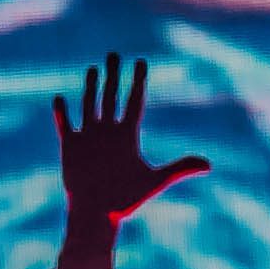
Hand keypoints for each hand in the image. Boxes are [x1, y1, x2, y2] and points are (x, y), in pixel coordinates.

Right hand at [57, 54, 205, 241]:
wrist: (97, 214)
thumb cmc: (126, 200)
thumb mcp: (155, 180)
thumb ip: (180, 168)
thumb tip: (210, 165)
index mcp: (127, 136)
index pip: (134, 101)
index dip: (138, 81)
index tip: (141, 62)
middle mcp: (108, 132)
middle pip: (111, 96)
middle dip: (113, 75)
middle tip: (115, 54)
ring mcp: (89, 138)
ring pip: (90, 105)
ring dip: (91, 87)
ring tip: (94, 69)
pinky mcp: (70, 148)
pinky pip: (65, 125)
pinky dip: (62, 113)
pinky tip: (59, 99)